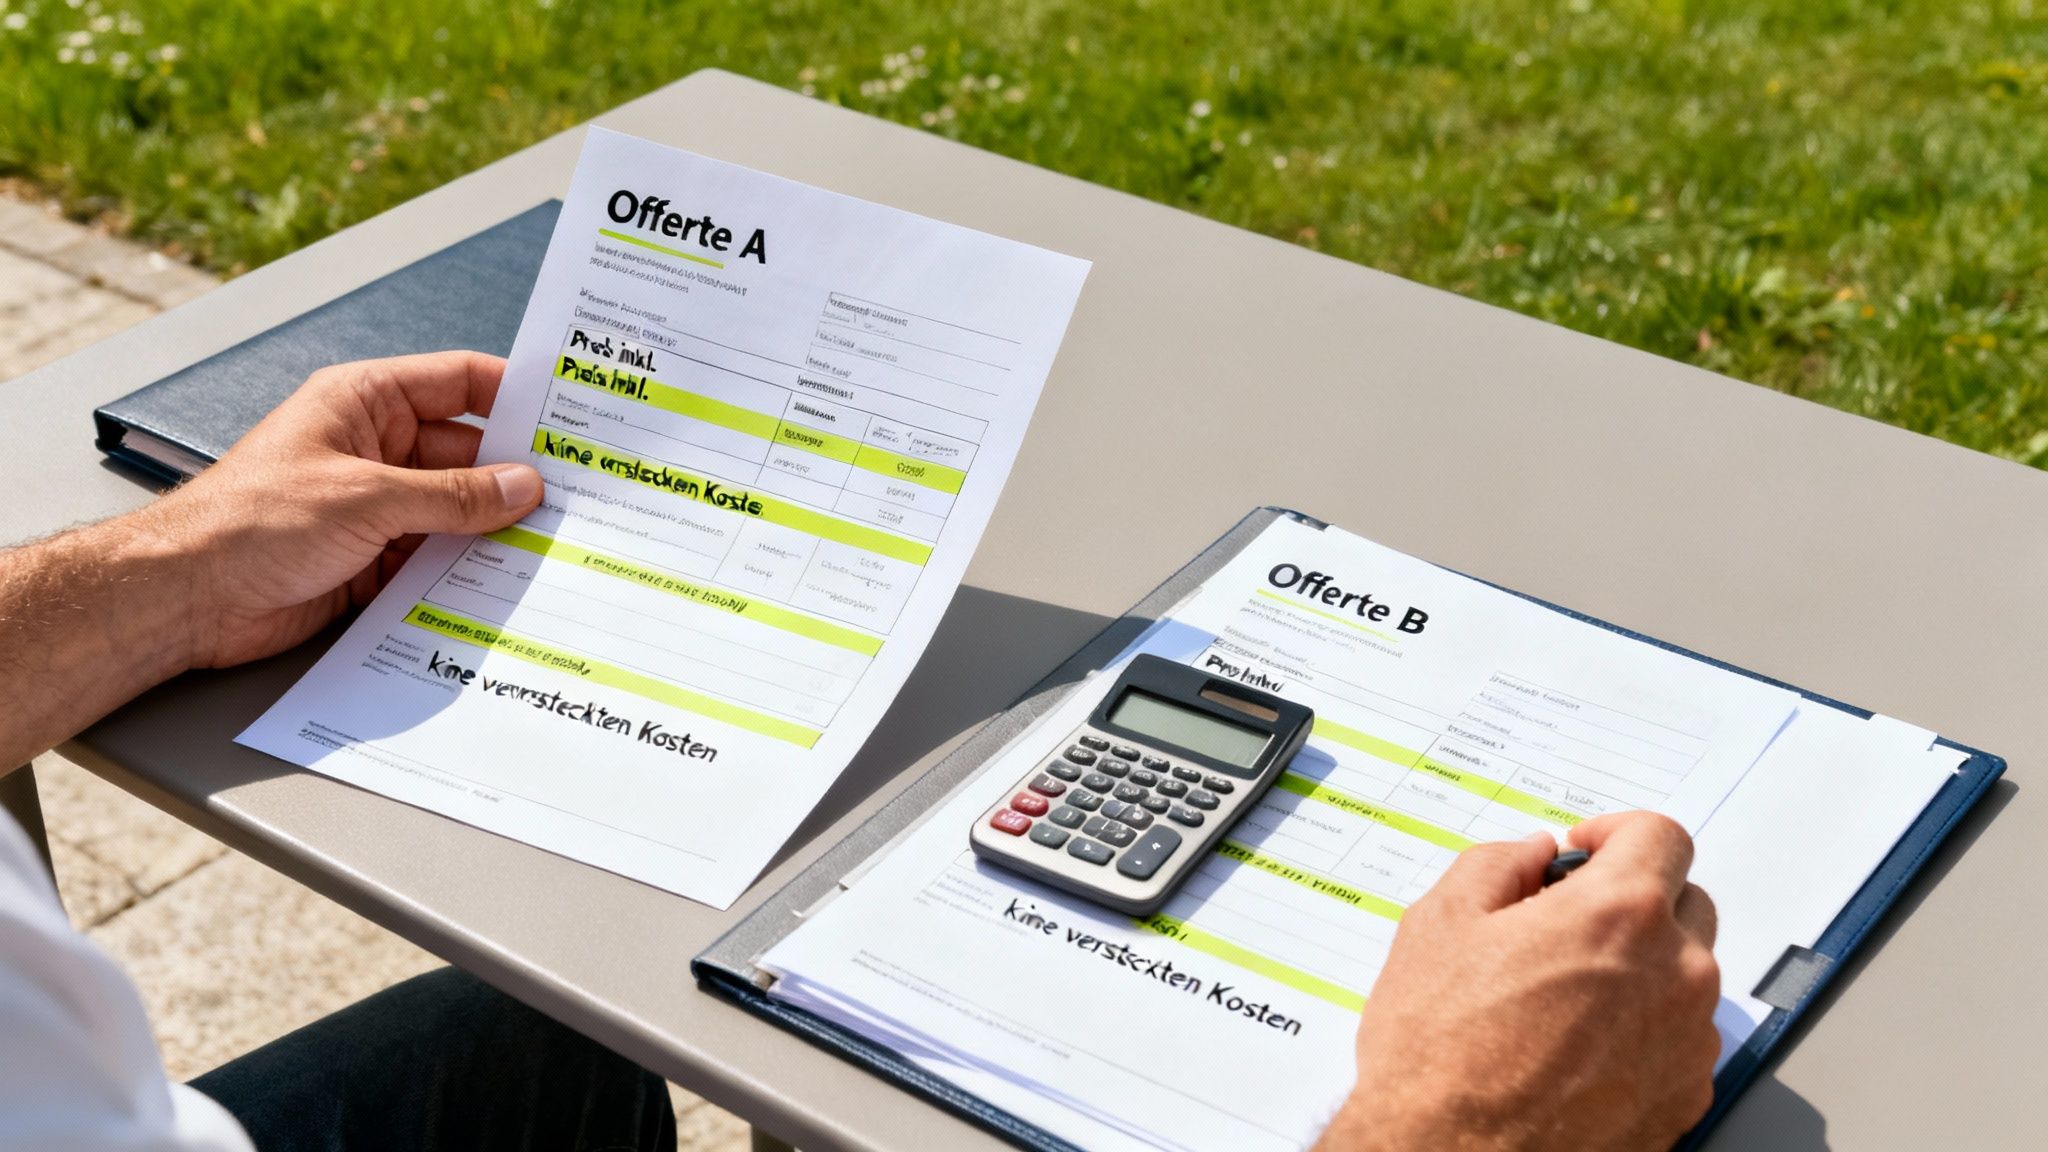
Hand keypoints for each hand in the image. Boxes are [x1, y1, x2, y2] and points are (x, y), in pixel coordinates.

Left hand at [142, 351, 542, 668]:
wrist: (185, 597)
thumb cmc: (251, 521)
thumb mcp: (367, 498)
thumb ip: (452, 496)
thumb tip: (522, 486)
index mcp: (364, 403)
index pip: (457, 383)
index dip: (514, 394)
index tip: (570, 414)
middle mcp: (374, 448)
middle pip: (466, 454)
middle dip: (514, 476)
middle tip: (577, 495)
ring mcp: (375, 506)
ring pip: (456, 512)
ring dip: (493, 531)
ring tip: (552, 545)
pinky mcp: (371, 560)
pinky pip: (435, 560)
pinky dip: (465, 573)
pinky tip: (504, 585)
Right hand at [1316, 812, 1720, 1151]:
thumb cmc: (1440, 1052)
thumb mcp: (1439, 924)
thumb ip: (1496, 865)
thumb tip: (1529, 855)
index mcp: (1618, 915)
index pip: (1660, 836)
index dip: (1617, 831)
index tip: (1586, 851)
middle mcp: (1674, 973)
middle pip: (1684, 903)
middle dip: (1632, 900)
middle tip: (1566, 922)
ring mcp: (1688, 1042)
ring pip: (1683, 975)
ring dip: (1639, 967)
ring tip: (1562, 997)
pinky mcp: (1685, 1097)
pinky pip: (1679, 1039)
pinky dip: (1642, 1029)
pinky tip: (1577, 1048)